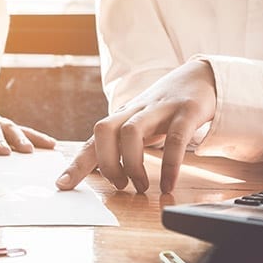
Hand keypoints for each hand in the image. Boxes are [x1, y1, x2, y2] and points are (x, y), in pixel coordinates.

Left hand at [56, 60, 216, 192]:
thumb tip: (105, 173)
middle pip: (104, 130)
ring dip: (132, 165)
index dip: (76, 163)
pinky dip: (170, 165)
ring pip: (132, 132)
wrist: (200, 76)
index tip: (62, 184)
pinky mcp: (187, 111)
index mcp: (122, 117)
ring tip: (141, 186)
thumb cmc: (164, 108)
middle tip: (119, 185)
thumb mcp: (140, 124)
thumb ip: (123, 144)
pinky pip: (175, 138)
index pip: (93, 139)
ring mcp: (160, 109)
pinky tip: (169, 185)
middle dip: (106, 163)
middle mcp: (135, 111)